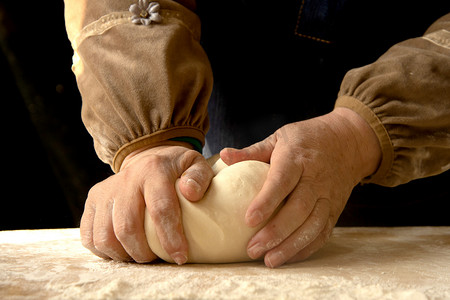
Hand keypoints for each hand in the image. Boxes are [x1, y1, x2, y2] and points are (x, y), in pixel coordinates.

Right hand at [80, 141, 213, 263]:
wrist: (146, 157)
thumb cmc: (175, 169)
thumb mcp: (194, 163)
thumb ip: (199, 176)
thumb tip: (191, 193)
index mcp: (153, 170)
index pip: (160, 209)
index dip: (170, 238)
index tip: (180, 257)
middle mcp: (125, 180)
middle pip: (127, 227)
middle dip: (143, 253)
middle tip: (157, 259)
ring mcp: (105, 191)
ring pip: (104, 237)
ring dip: (124, 255)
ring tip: (140, 255)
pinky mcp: (92, 201)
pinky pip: (89, 237)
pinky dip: (105, 252)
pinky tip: (123, 250)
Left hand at [220, 108, 380, 267]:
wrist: (349, 141)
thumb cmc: (306, 139)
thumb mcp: (279, 138)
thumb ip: (252, 151)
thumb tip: (223, 155)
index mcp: (297, 158)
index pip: (282, 181)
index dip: (266, 202)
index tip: (248, 220)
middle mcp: (315, 178)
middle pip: (298, 209)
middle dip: (275, 232)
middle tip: (252, 249)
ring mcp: (328, 196)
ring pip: (313, 225)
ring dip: (291, 246)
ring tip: (268, 260)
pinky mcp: (335, 209)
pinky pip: (323, 232)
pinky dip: (307, 248)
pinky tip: (288, 258)